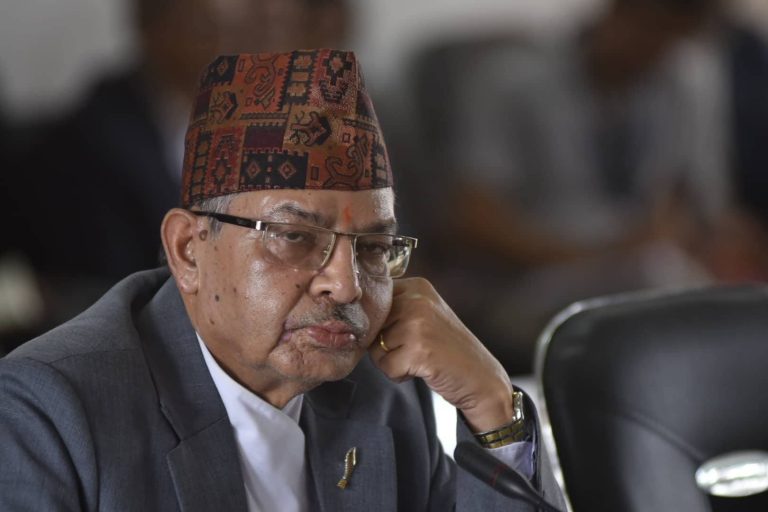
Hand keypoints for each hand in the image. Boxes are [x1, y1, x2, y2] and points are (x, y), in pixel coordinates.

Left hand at [369, 277, 515, 431]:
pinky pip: (386, 367)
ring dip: (393, 361)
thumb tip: (350, 315)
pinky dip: (400, 375)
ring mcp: (418, 322)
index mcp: (417, 286)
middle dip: (386, 344)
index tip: (406, 334)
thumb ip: (395, 309)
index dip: (382, 325)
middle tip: (418, 349)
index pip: (374, 303)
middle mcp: (417, 299)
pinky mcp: (418, 348)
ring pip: (375, 347)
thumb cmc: (448, 351)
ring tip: (422, 358)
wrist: (481, 378)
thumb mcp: (424, 316)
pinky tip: (424, 368)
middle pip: (372, 326)